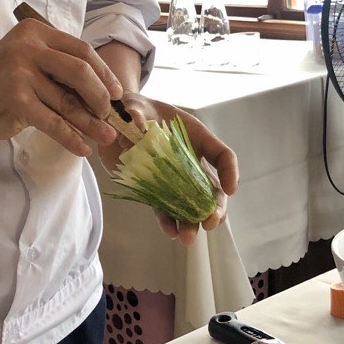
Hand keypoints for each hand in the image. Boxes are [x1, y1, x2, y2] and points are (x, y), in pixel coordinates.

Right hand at [0, 19, 123, 156]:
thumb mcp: (28, 63)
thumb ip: (57, 70)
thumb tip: (101, 94)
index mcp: (36, 32)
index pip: (82, 50)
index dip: (104, 73)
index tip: (116, 93)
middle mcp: (29, 47)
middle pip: (81, 71)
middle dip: (100, 96)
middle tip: (108, 115)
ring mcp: (21, 72)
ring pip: (67, 101)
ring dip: (90, 123)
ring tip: (105, 136)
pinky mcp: (16, 98)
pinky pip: (53, 122)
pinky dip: (70, 138)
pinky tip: (82, 149)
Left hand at [100, 93, 238, 245]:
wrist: (113, 123)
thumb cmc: (132, 109)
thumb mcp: (135, 104)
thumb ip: (135, 111)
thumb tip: (135, 122)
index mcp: (196, 138)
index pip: (222, 156)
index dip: (230, 172)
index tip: (231, 189)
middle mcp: (188, 161)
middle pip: (211, 188)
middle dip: (215, 208)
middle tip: (210, 221)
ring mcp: (172, 178)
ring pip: (190, 204)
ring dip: (192, 222)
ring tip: (188, 238)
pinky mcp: (152, 189)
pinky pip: (164, 209)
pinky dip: (168, 222)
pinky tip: (172, 233)